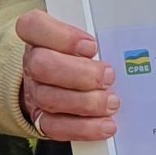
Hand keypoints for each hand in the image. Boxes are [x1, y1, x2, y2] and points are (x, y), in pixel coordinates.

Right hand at [16, 9, 119, 140]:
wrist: (54, 77)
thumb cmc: (76, 49)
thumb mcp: (82, 31)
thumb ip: (95, 32)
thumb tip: (124, 46)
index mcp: (38, 35)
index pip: (33, 26)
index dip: (62, 37)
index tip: (91, 46)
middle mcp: (31, 62)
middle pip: (42, 65)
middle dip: (79, 73)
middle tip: (108, 76)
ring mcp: (34, 91)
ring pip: (50, 98)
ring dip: (85, 103)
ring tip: (112, 102)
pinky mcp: (40, 118)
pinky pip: (56, 127)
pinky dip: (83, 128)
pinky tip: (104, 125)